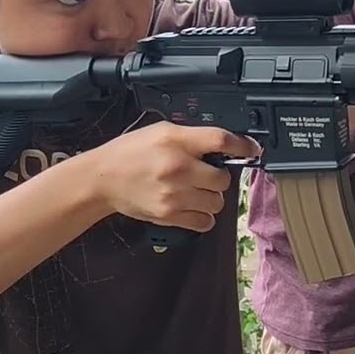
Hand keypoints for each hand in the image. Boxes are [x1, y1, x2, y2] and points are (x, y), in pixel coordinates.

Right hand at [89, 121, 261, 231]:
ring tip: (195, 191)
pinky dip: (203, 216)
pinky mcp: (169, 215)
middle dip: (219, 177)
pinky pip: (205, 222)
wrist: (103, 179)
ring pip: (218, 202)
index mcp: (176, 141)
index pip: (222, 141)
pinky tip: (191, 206)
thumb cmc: (131, 152)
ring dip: (212, 198)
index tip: (252, 150)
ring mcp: (174, 194)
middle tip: (205, 174)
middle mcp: (178, 168)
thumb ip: (192, 137)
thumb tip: (224, 146)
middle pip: (224, 179)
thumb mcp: (161, 131)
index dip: (243, 145)